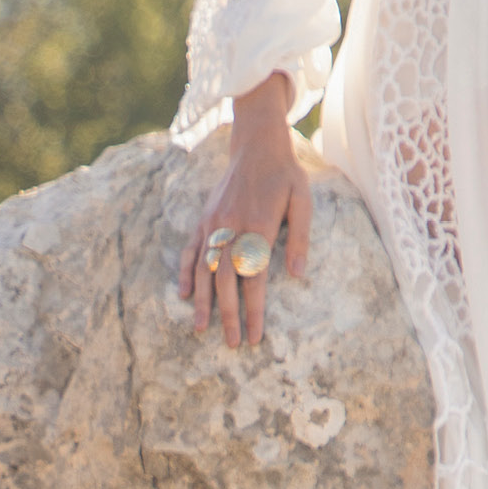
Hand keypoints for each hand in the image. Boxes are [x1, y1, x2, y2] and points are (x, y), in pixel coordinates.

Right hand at [178, 80, 314, 348]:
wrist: (255, 144)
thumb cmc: (285, 174)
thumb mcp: (302, 199)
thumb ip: (301, 238)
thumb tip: (298, 275)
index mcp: (258, 227)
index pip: (254, 279)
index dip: (254, 311)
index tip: (254, 336)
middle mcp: (232, 228)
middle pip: (226, 282)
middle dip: (229, 315)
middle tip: (231, 344)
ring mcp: (214, 224)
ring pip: (204, 270)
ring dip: (203, 302)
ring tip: (202, 329)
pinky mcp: (204, 219)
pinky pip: (191, 250)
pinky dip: (185, 273)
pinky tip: (184, 295)